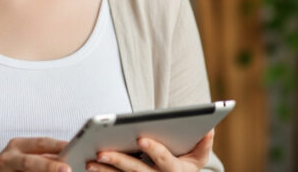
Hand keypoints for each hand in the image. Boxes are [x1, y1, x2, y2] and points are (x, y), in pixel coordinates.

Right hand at [0, 137, 72, 171]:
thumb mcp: (24, 155)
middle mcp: (10, 157)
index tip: (78, 150)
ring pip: (25, 171)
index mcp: (19, 145)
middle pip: (30, 162)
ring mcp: (4, 170)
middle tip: (67, 170)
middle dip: (49, 166)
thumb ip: (44, 157)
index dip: (60, 146)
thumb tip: (69, 160)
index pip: (42, 143)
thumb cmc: (10, 165)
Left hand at [85, 130, 214, 171]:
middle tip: (101, 152)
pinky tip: (88, 168)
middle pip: (137, 171)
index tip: (141, 138)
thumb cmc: (185, 164)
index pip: (164, 160)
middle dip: (119, 162)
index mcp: (176, 171)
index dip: (154, 149)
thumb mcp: (198, 157)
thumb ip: (203, 144)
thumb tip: (209, 129)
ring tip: (90, 161)